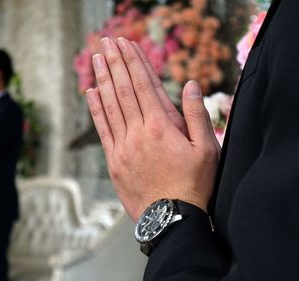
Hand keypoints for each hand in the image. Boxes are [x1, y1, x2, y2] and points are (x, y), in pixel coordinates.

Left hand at [86, 37, 219, 221]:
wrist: (172, 220)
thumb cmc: (194, 185)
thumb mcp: (207, 149)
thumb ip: (197, 115)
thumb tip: (190, 84)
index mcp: (162, 127)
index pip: (144, 85)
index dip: (134, 62)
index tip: (126, 44)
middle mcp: (138, 133)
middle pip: (124, 90)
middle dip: (116, 62)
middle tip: (108, 41)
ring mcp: (123, 147)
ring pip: (110, 106)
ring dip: (103, 79)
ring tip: (97, 58)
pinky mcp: (114, 161)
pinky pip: (102, 129)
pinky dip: (96, 109)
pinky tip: (90, 92)